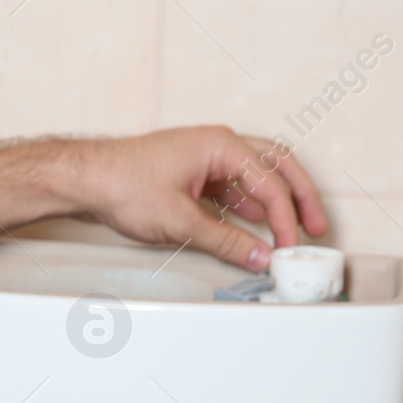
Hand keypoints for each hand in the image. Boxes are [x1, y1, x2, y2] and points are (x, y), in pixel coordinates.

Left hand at [59, 125, 327, 271]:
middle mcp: (219, 145)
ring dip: (274, 202)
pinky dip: (248, 205)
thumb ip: (224, 241)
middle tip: (316, 226)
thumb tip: (258, 257)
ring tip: (289, 231)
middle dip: (299, 198)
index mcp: (222, 146)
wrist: (86, 179)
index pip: (270, 184)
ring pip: (257, 175)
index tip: (291, 248)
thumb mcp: (180, 221)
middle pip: (277, 167)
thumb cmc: (123, 184)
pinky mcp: (194, 172)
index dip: (286, 220)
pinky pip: (233, 186)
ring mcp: (206, 157)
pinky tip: (252, 225)